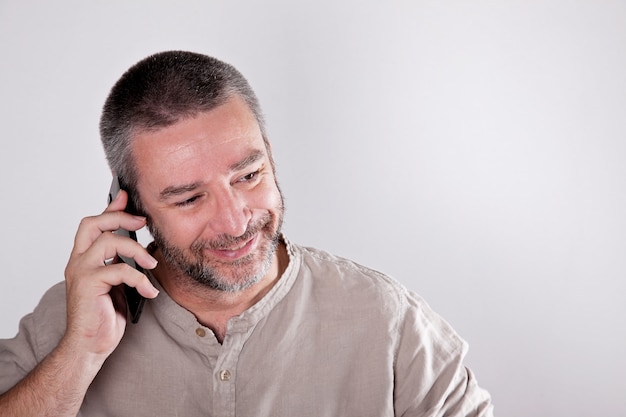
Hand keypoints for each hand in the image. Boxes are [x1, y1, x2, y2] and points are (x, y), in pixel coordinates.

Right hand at [63, 190, 158, 359]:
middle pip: (94, 223)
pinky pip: (118, 270)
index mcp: (84, 258)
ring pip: (109, 242)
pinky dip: (139, 279)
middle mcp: (78, 261)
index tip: (125, 195)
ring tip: (152, 264)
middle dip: (120, 217)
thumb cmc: (104, 315)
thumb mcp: (117, 283)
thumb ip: (121, 262)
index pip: (94, 224)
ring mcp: (80, 272)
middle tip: (142, 222)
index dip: (110, 207)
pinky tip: (149, 291)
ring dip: (137, 250)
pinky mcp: (88, 285)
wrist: (90, 345)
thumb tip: (139, 245)